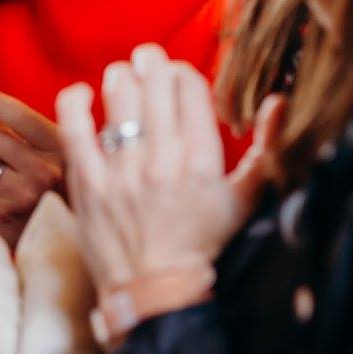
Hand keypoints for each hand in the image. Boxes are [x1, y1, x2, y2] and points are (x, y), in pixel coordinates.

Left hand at [57, 44, 283, 293]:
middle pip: (153, 82)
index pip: (189, 86)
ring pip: (117, 95)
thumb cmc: (202, 243)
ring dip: (120, 76)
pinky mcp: (88, 183)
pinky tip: (82, 94)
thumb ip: (267, 149)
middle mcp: (163, 160)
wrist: (156, 291)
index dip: (181, 71)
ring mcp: (123, 171)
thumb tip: (278, 101)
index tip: (176, 77)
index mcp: (202, 160)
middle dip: (150, 62)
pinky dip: (75, 101)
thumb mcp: (246, 199)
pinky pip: (74, 126)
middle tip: (147, 62)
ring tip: (122, 76)